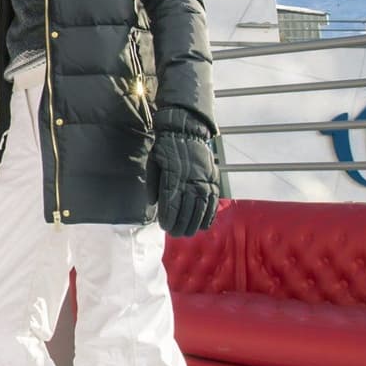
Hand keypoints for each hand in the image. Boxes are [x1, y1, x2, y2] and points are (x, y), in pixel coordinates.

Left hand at [148, 106, 220, 237]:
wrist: (186, 132)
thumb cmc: (166, 147)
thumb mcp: (153, 162)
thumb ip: (152, 184)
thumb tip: (153, 203)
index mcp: (173, 179)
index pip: (171, 206)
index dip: (168, 219)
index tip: (164, 227)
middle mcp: (190, 183)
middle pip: (186, 212)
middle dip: (180, 225)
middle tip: (175, 233)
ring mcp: (203, 183)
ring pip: (200, 210)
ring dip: (194, 224)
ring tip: (187, 232)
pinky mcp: (213, 182)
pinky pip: (213, 203)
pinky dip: (209, 216)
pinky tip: (204, 225)